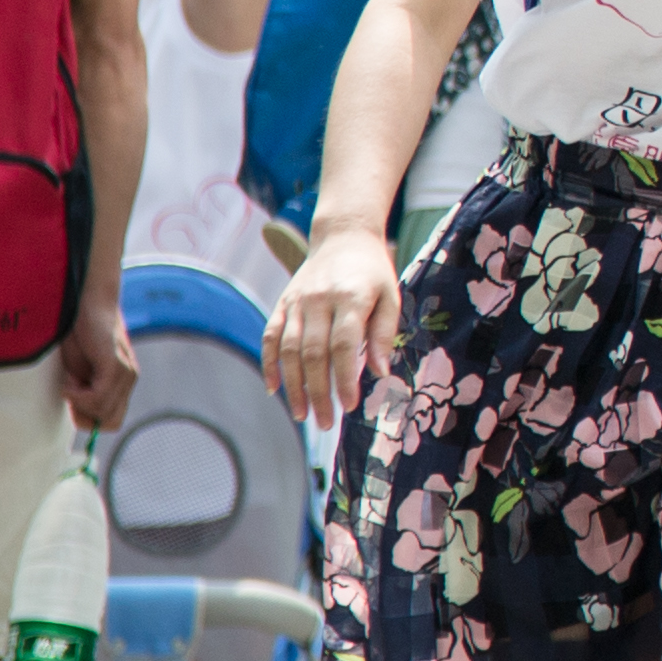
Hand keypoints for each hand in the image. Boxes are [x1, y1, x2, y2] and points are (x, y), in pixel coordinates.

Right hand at [58, 301, 137, 432]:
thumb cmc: (79, 334)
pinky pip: (100, 397)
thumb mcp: (79, 370)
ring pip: (103, 411)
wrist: (87, 302)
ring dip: (78, 401)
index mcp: (121, 384)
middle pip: (110, 422)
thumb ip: (84, 391)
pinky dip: (78, 395)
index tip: (72, 400)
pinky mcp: (116, 366)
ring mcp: (126, 374)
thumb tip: (80, 416)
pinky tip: (69, 380)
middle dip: (84, 415)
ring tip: (70, 379)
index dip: (89, 419)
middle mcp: (128, 381)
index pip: (112, 421)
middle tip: (70, 391)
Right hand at [264, 226, 399, 428]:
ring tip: (302, 415)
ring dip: (294, 386)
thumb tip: (380, 374)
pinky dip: (269, 364)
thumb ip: (385, 334)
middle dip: (319, 392)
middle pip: (314, 353)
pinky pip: (270, 337)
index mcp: (351, 298)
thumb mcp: (392, 297)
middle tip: (326, 424)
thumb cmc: (373, 273)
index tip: (350, 406)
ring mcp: (296, 302)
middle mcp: (319, 300)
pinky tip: (274, 389)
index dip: (345, 378)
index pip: (345, 345)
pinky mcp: (282, 304)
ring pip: (289, 350)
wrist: (343, 237)